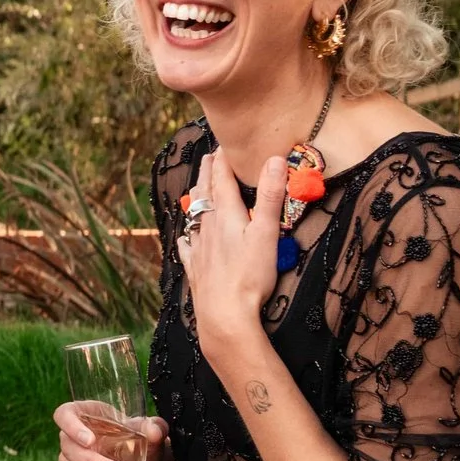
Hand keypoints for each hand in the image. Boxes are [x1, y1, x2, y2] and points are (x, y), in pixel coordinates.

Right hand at [54, 403, 169, 460]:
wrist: (138, 457)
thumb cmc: (134, 433)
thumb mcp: (146, 428)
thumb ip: (153, 427)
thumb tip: (155, 431)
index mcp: (81, 415)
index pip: (64, 415)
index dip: (72, 427)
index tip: (90, 440)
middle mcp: (70, 439)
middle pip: (73, 453)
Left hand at [177, 147, 286, 349]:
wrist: (224, 315)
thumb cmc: (249, 275)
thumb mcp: (266, 233)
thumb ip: (271, 196)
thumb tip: (274, 159)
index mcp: (225, 216)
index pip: (221, 180)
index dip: (222, 161)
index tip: (223, 145)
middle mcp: (207, 227)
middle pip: (205, 194)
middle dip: (207, 174)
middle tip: (208, 158)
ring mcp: (199, 248)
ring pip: (194, 217)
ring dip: (197, 200)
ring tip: (197, 189)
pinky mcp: (196, 269)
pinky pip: (188, 247)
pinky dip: (187, 236)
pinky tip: (185, 238)